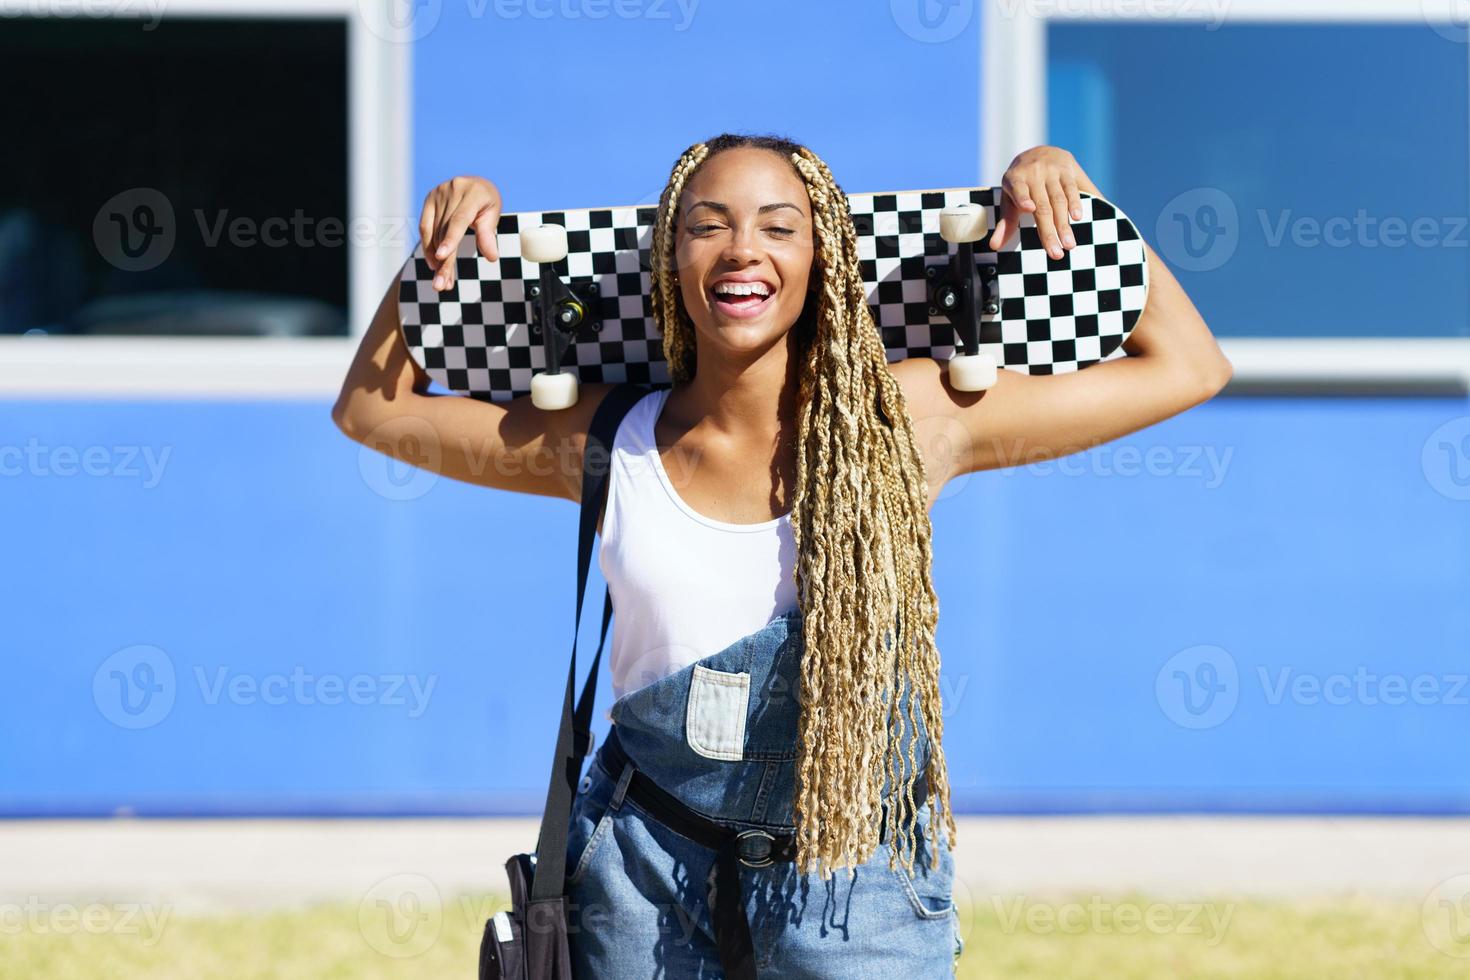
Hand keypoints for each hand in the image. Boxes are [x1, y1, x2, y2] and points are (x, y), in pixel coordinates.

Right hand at [419, 176, 502, 290]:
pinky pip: (425, 227)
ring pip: (434, 231)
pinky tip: (433, 264)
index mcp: (474, 192)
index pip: (460, 219)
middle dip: (444, 260)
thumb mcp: (493, 214)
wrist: (475, 184)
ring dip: (436, 259)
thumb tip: (491, 257)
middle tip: (442, 285)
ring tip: (441, 281)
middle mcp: (453, 189)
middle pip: (445, 230)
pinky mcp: (429, 200)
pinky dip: (428, 246)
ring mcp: (439, 193)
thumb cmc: (487, 202)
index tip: (442, 257)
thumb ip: (488, 234)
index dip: (451, 239)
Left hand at [989, 146, 1097, 259]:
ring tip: (1069, 244)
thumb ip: (1006, 222)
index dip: (1022, 198)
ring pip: (1059, 200)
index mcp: (1014, 179)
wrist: (1039, 152)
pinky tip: (1078, 218)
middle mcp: (1034, 173)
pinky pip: (1072, 189)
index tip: (1029, 208)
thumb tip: (995, 246)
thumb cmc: (1021, 184)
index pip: (1018, 189)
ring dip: (1065, 223)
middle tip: (1056, 254)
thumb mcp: (1010, 198)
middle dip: (1049, 231)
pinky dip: (1076, 203)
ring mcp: (1052, 171)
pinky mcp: (1067, 170)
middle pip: (1043, 206)